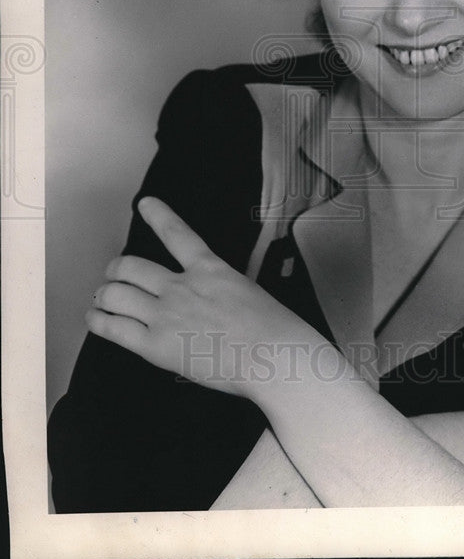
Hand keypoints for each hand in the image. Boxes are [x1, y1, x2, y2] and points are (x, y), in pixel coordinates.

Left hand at [86, 197, 300, 397]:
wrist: (273, 355)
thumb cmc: (271, 329)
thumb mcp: (246, 290)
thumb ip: (218, 287)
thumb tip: (205, 297)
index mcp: (209, 269)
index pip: (176, 232)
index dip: (157, 214)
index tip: (145, 203)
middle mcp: (182, 287)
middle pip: (131, 266)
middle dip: (116, 269)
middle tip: (114, 275)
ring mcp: (166, 314)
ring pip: (115, 294)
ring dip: (103, 294)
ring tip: (101, 298)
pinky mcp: (156, 345)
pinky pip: (113, 328)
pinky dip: (98, 321)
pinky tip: (95, 318)